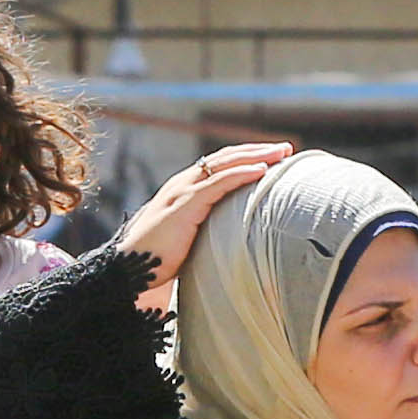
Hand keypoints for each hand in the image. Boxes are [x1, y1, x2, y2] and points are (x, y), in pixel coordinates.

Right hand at [109, 139, 291, 305]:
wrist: (130, 269)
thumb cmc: (158, 260)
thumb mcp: (187, 238)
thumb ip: (205, 228)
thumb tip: (231, 237)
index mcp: (185, 189)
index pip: (220, 165)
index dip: (247, 157)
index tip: (273, 157)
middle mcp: (184, 184)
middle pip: (227, 158)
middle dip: (258, 151)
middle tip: (286, 149)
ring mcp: (183, 191)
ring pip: (225, 164)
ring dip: (257, 157)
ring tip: (282, 154)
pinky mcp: (185, 205)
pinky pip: (218, 183)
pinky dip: (242, 174)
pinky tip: (262, 171)